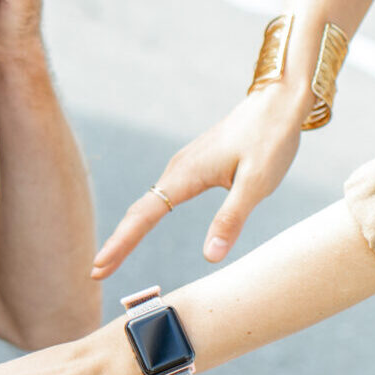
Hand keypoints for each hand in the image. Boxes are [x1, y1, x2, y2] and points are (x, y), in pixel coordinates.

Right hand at [92, 80, 307, 278]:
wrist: (277, 101)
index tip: (98, 269)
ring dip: (128, 231)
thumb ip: (231, 219)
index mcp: (185, 175)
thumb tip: (209, 257)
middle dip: (116, 242)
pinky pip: (160, 196)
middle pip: (137, 211)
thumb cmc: (270, 139)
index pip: (143, 217)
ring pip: (147, 203)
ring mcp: (184, 166)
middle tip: (97, 273)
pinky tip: (141, 226)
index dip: (120, 244)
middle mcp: (177, 169)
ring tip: (112, 257)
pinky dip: (144, 217)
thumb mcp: (256, 183)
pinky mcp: (194, 165)